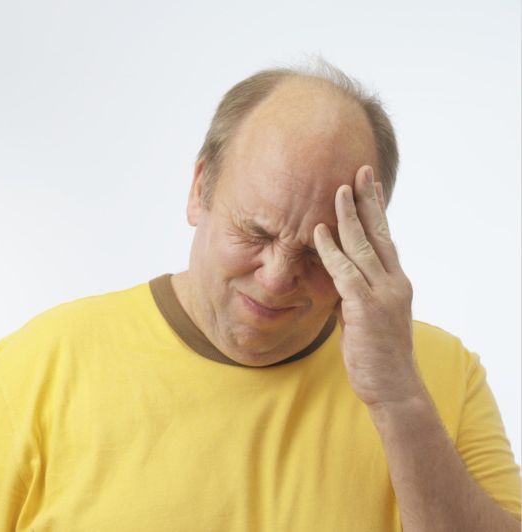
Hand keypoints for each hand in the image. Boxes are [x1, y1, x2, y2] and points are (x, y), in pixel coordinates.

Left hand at [313, 165, 423, 406]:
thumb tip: (336, 276)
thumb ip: (354, 292)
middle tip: (360, 170)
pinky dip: (330, 251)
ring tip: (338, 190)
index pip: (386, 238)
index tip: (370, 185)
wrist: (394, 388)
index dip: (377, 210)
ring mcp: (383, 294)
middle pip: (379, 233)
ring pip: (363, 246)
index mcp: (396, 282)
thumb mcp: (367, 316)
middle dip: (368, 200)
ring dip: (348, 216)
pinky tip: (319, 232)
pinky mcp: (366, 309)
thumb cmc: (378, 353)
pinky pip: (345, 272)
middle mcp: (394, 282)